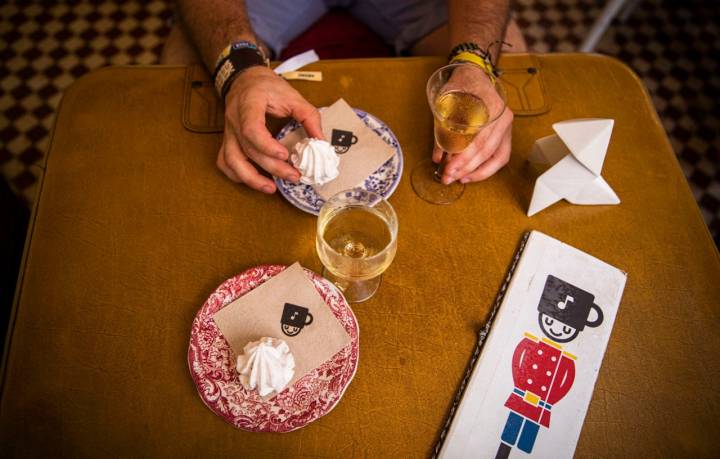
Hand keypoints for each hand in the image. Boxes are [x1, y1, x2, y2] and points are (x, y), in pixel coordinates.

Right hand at [217, 66, 322, 192]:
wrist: (246, 79)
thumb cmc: (268, 86)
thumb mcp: (292, 95)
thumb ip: (309, 116)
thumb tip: (321, 141)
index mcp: (249, 104)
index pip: (251, 129)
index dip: (267, 145)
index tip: (285, 155)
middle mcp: (235, 119)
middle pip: (248, 150)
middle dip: (272, 167)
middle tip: (294, 176)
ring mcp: (228, 131)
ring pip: (230, 160)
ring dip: (250, 178)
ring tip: (271, 188)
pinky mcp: (228, 139)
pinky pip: (225, 161)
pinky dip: (237, 175)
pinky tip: (254, 181)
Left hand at [431, 67, 512, 184]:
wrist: (475, 73)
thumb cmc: (461, 85)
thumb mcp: (446, 102)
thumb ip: (442, 131)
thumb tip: (438, 158)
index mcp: (491, 107)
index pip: (479, 140)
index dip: (463, 159)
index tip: (448, 168)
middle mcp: (503, 117)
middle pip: (487, 151)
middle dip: (466, 168)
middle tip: (449, 177)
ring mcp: (506, 126)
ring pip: (498, 157)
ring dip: (477, 172)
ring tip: (460, 178)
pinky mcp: (505, 133)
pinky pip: (501, 156)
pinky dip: (486, 168)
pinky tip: (471, 174)